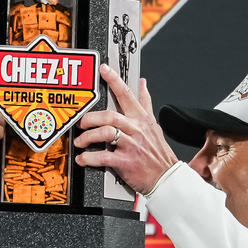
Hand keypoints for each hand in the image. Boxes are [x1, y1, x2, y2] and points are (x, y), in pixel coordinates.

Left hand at [74, 64, 177, 193]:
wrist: (166, 177)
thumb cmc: (158, 153)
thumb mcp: (154, 124)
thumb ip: (146, 103)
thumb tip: (143, 84)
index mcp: (141, 119)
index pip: (127, 94)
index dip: (114, 80)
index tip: (103, 70)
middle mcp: (136, 129)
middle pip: (110, 115)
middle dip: (91, 118)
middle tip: (81, 123)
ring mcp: (131, 145)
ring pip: (106, 133)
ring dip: (88, 137)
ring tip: (80, 142)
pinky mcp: (126, 162)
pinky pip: (103, 157)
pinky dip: (89, 158)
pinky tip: (83, 159)